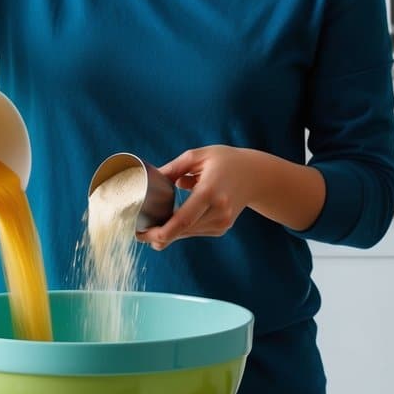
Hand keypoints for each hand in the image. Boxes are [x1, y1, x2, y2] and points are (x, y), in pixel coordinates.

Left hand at [137, 146, 271, 250]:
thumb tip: (148, 179)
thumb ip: (172, 168)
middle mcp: (218, 210)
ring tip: (148, 230)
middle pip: (182, 231)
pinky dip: (180, 230)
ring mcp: (222, 222)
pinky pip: (195, 232)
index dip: (162, 232)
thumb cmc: (225, 161)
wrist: (256, 176)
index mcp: (211, 190)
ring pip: (187, 234)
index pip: (184, 219)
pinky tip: (170, 224)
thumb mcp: (198, 156)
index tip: (143, 234)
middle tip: (137, 235)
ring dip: (167, 234)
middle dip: (157, 236)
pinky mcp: (222, 228)